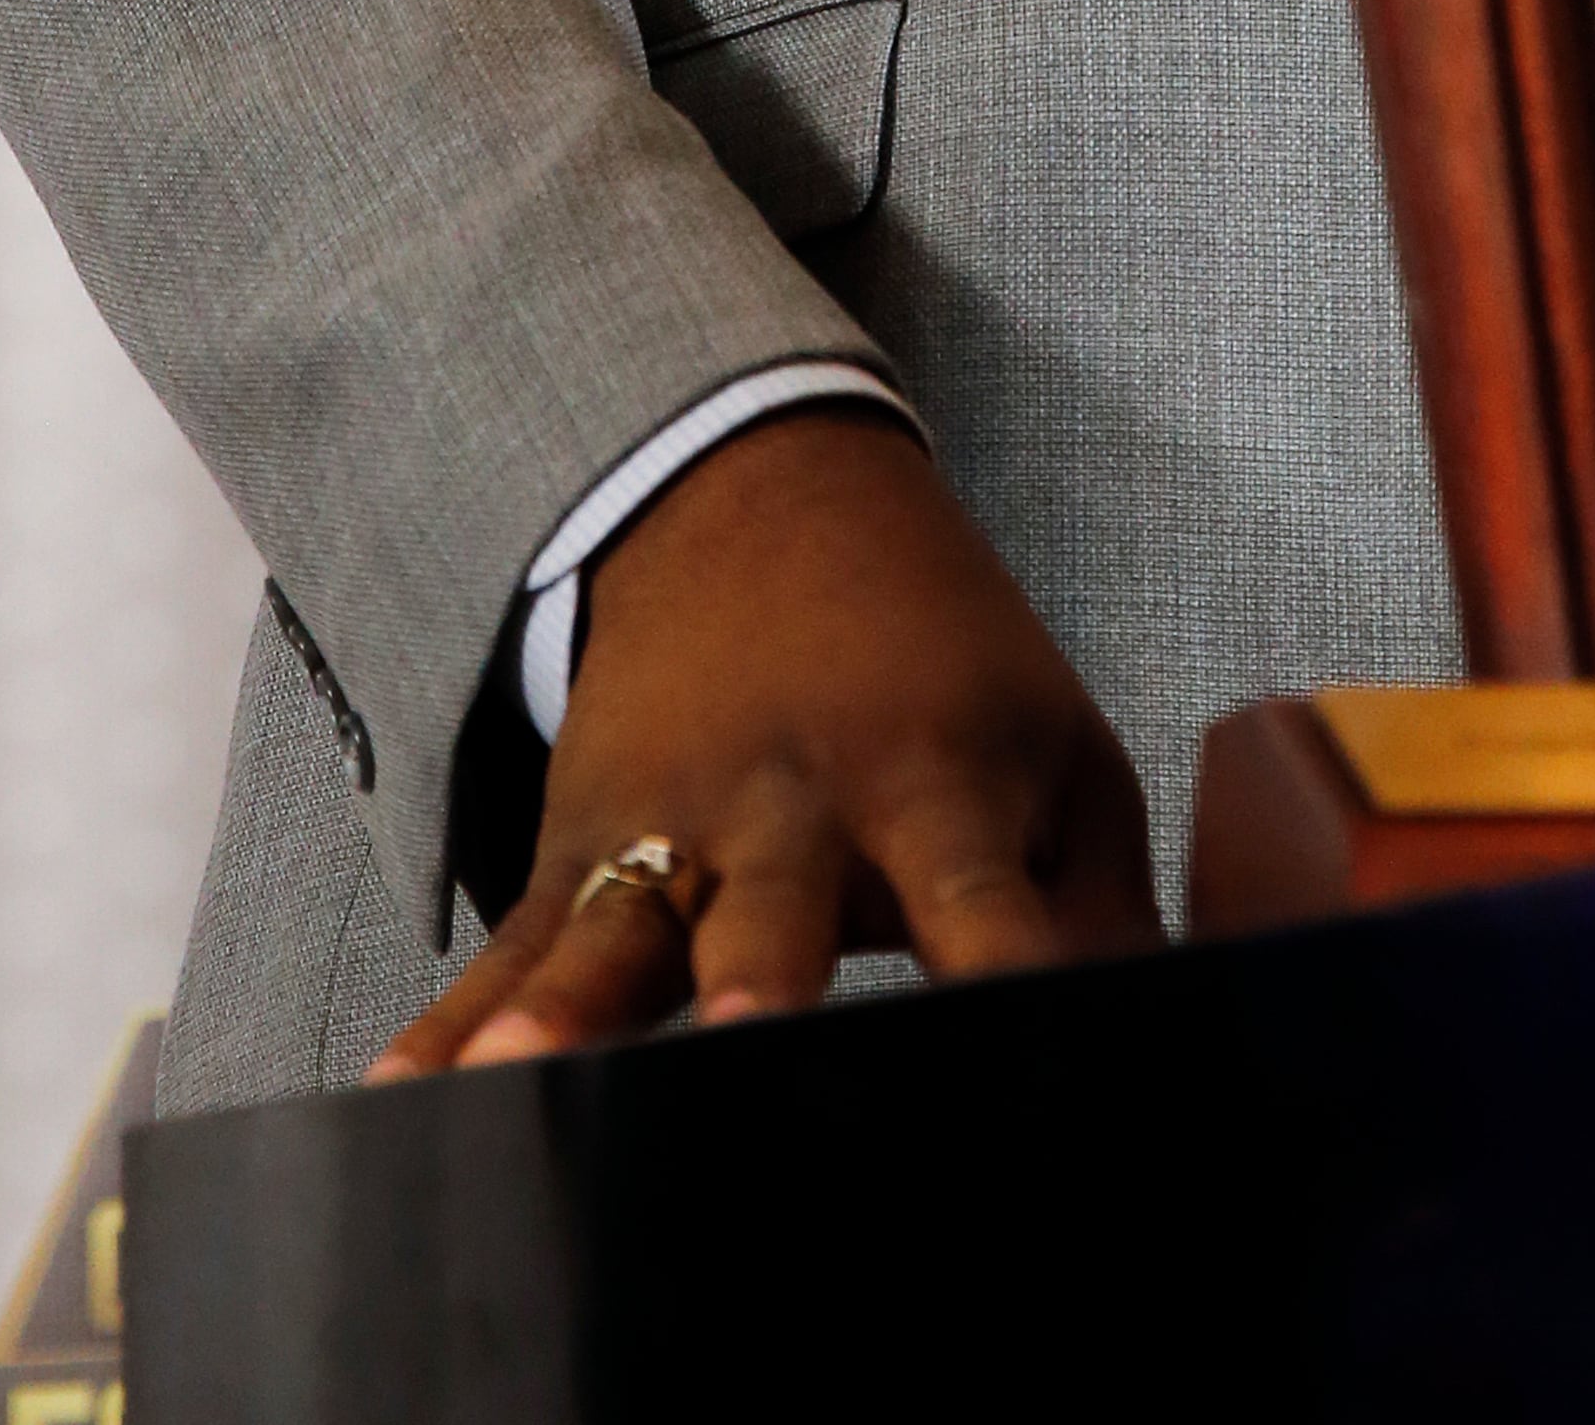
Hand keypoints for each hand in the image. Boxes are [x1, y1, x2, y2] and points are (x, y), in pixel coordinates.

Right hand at [366, 405, 1157, 1075]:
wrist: (762, 496)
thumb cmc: (945, 660)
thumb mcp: (1056, 754)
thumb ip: (1109, 915)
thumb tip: (1200, 1053)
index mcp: (940, 785)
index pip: (990, 911)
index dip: (1011, 991)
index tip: (1036, 1087)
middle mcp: (796, 806)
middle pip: (778, 918)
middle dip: (761, 991)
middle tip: (744, 1040)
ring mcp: (672, 825)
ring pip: (617, 933)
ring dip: (569, 1012)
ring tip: (518, 1083)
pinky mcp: (582, 845)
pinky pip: (514, 949)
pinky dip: (452, 1024)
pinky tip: (394, 1098)